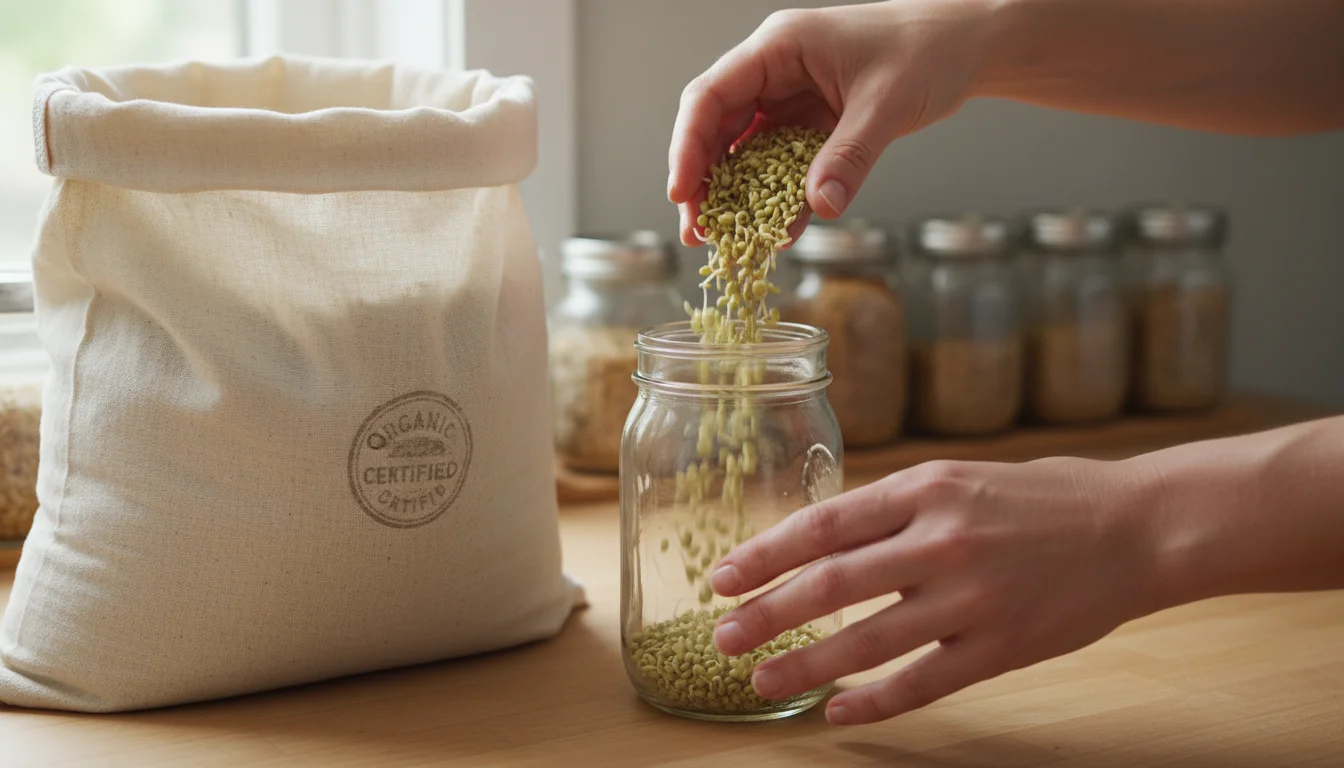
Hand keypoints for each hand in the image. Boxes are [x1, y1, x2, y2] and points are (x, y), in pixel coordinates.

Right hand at [667, 0, 994, 245]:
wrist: (968, 44)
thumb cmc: (927, 49)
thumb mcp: (886, 105)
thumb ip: (849, 156)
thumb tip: (820, 206)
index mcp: (779, 48)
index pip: (710, 96)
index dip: (688, 146)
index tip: (682, 192)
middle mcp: (775, 71)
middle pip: (717, 127)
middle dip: (703, 181)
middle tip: (698, 230)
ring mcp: (791, 98)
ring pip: (744, 150)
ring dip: (733, 195)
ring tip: (723, 239)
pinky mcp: (811, 123)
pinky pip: (781, 165)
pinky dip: (775, 197)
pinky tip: (772, 231)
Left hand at [709, 457, 1161, 724]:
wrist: (1136, 526)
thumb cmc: (1041, 498)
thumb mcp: (959, 478)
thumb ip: (894, 509)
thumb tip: (819, 542)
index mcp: (926, 487)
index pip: (823, 525)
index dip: (764, 555)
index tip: (722, 578)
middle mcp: (942, 540)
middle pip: (831, 585)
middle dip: (766, 615)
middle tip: (723, 639)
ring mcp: (973, 597)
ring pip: (868, 642)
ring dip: (807, 666)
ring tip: (763, 681)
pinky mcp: (1002, 646)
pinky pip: (923, 683)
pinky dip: (874, 702)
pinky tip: (840, 713)